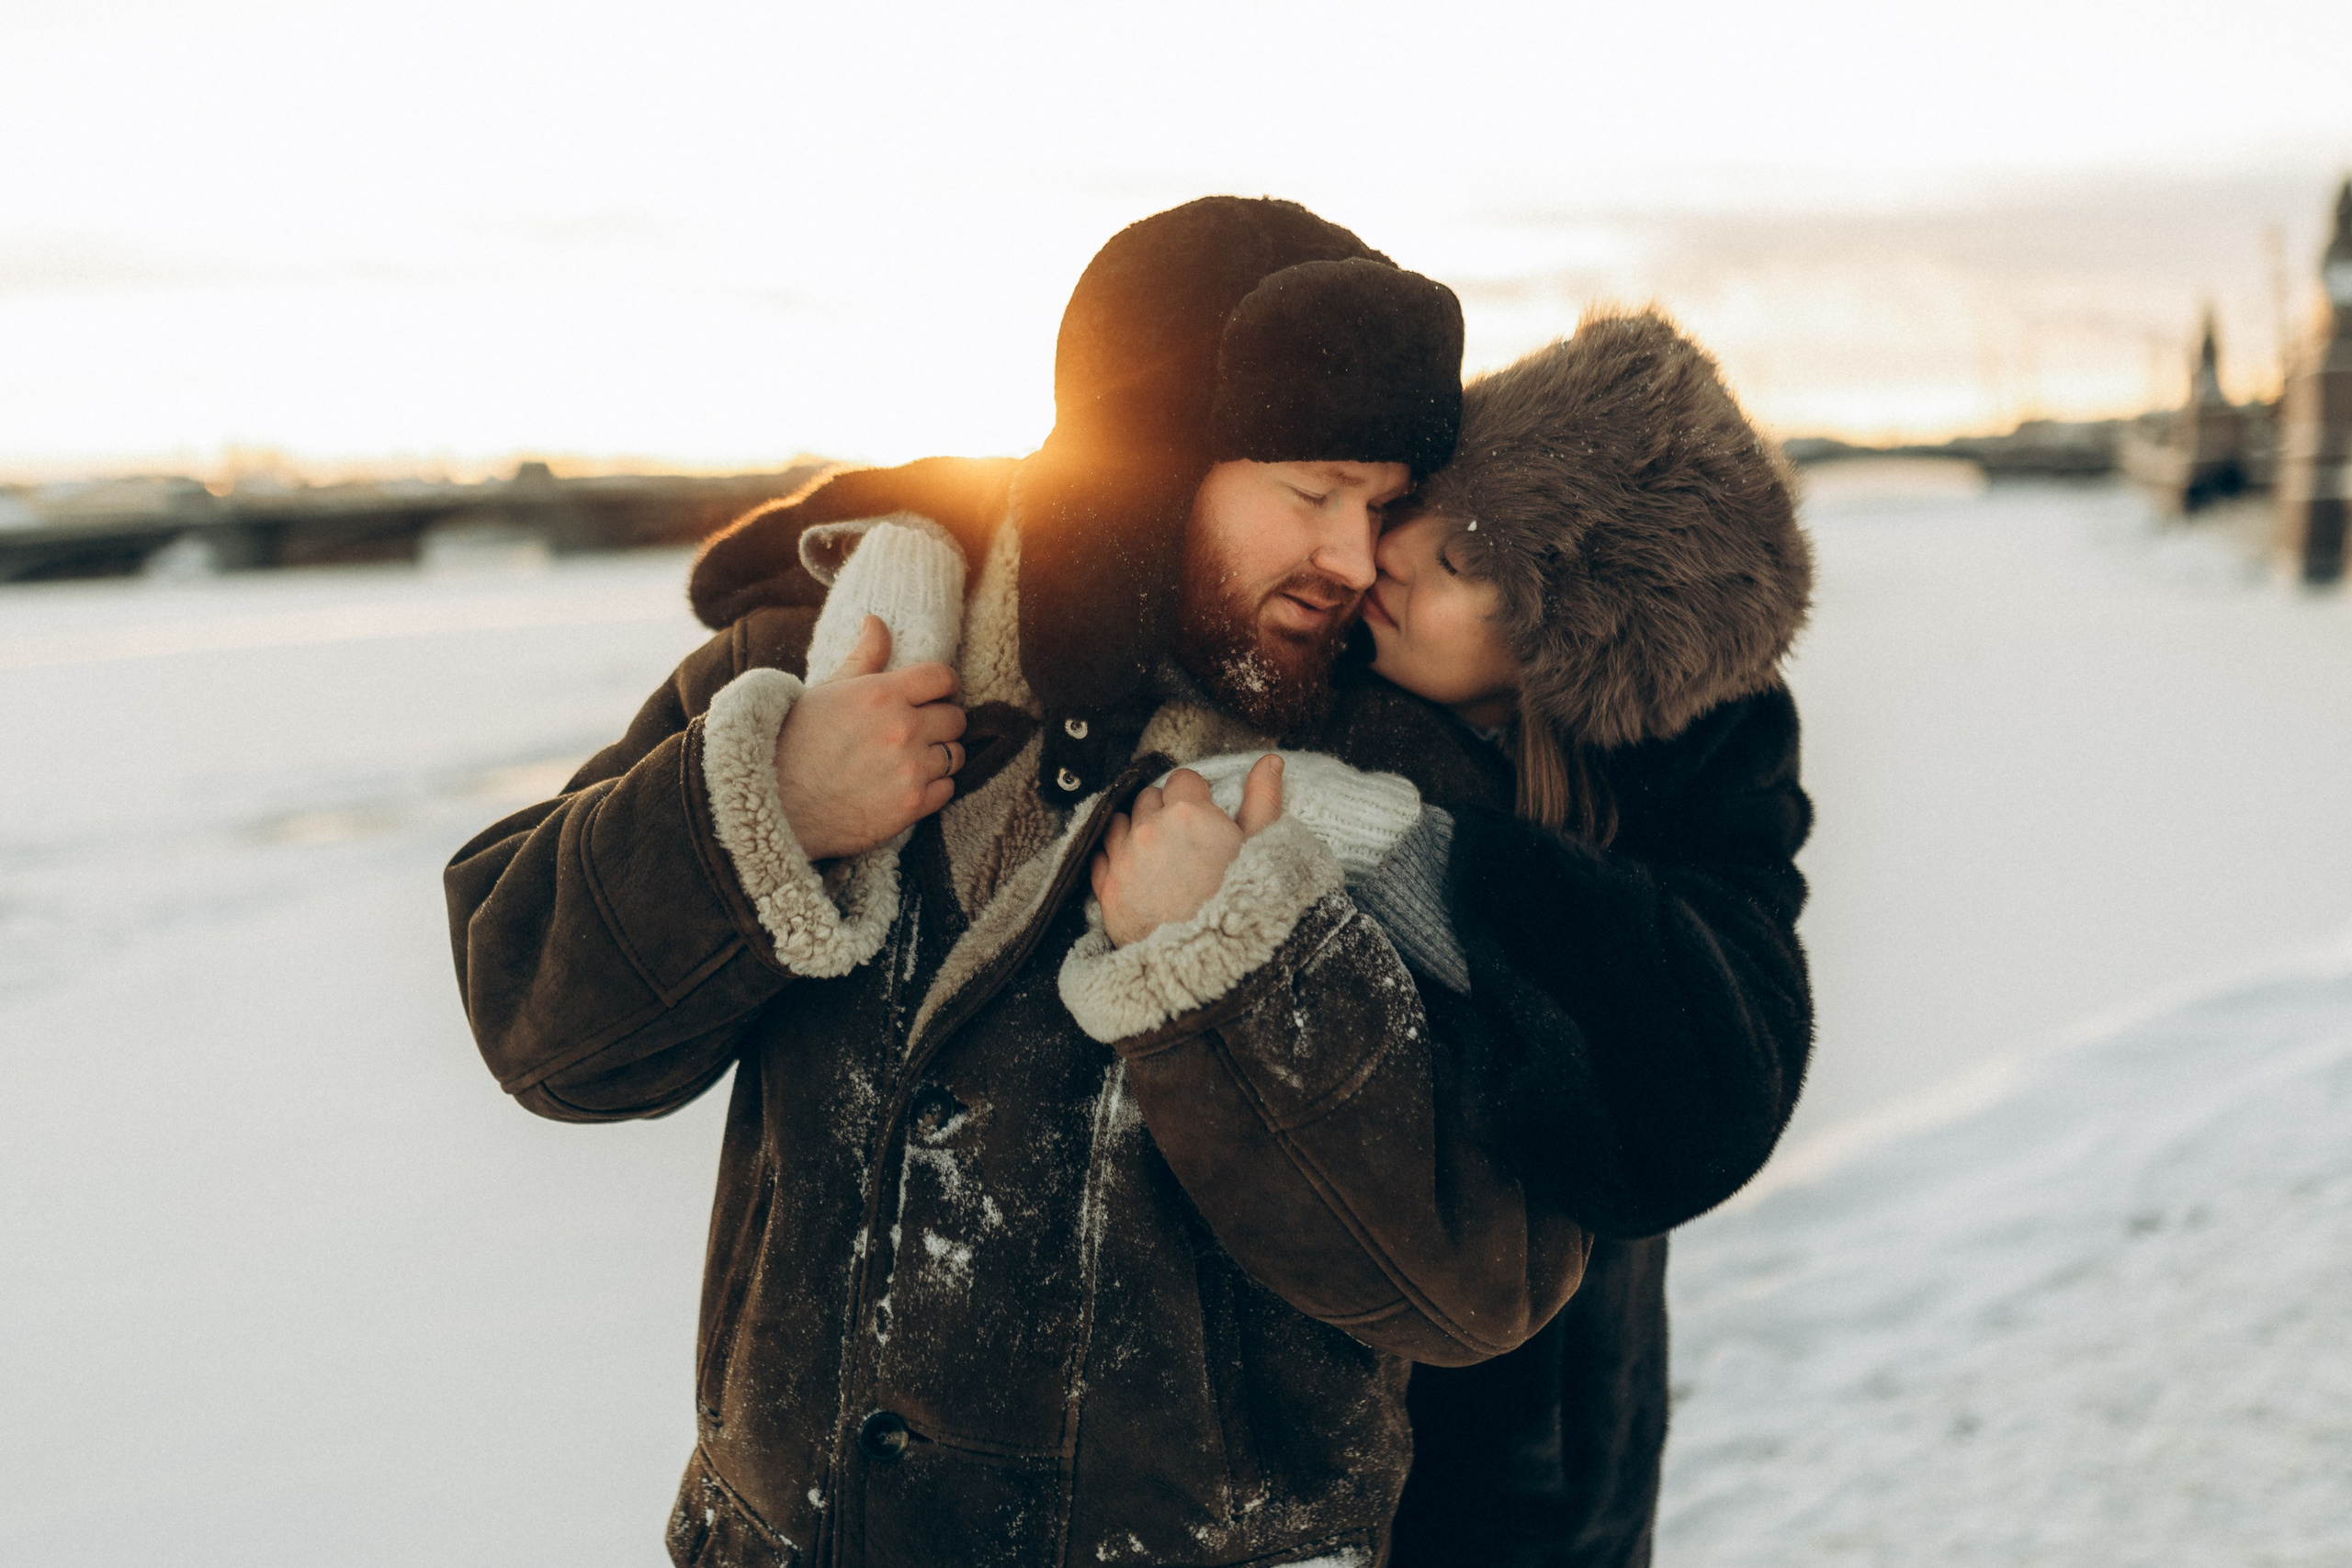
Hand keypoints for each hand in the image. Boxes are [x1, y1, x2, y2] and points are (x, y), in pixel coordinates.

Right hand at [773, 615, 965, 859]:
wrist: (777, 804)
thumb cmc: (797, 743)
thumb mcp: (828, 691)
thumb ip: (863, 656)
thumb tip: (876, 620)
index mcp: (882, 694)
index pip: (943, 677)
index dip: (943, 684)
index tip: (936, 694)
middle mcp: (903, 729)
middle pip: (956, 717)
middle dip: (941, 721)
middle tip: (920, 729)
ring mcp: (911, 769)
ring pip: (955, 754)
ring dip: (939, 755)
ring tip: (913, 759)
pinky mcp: (912, 805)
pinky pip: (948, 789)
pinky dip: (934, 787)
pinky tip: (909, 784)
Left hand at [1092, 754, 1283, 946]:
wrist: (1212, 962)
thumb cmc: (1243, 906)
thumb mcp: (1262, 849)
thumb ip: (1263, 799)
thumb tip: (1270, 760)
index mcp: (1188, 814)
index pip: (1182, 778)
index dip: (1194, 795)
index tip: (1202, 813)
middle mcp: (1149, 829)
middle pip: (1149, 797)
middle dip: (1165, 810)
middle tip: (1184, 838)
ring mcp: (1124, 859)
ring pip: (1119, 821)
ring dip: (1135, 829)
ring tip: (1157, 852)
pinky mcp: (1107, 888)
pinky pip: (1099, 854)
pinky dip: (1114, 857)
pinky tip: (1134, 869)